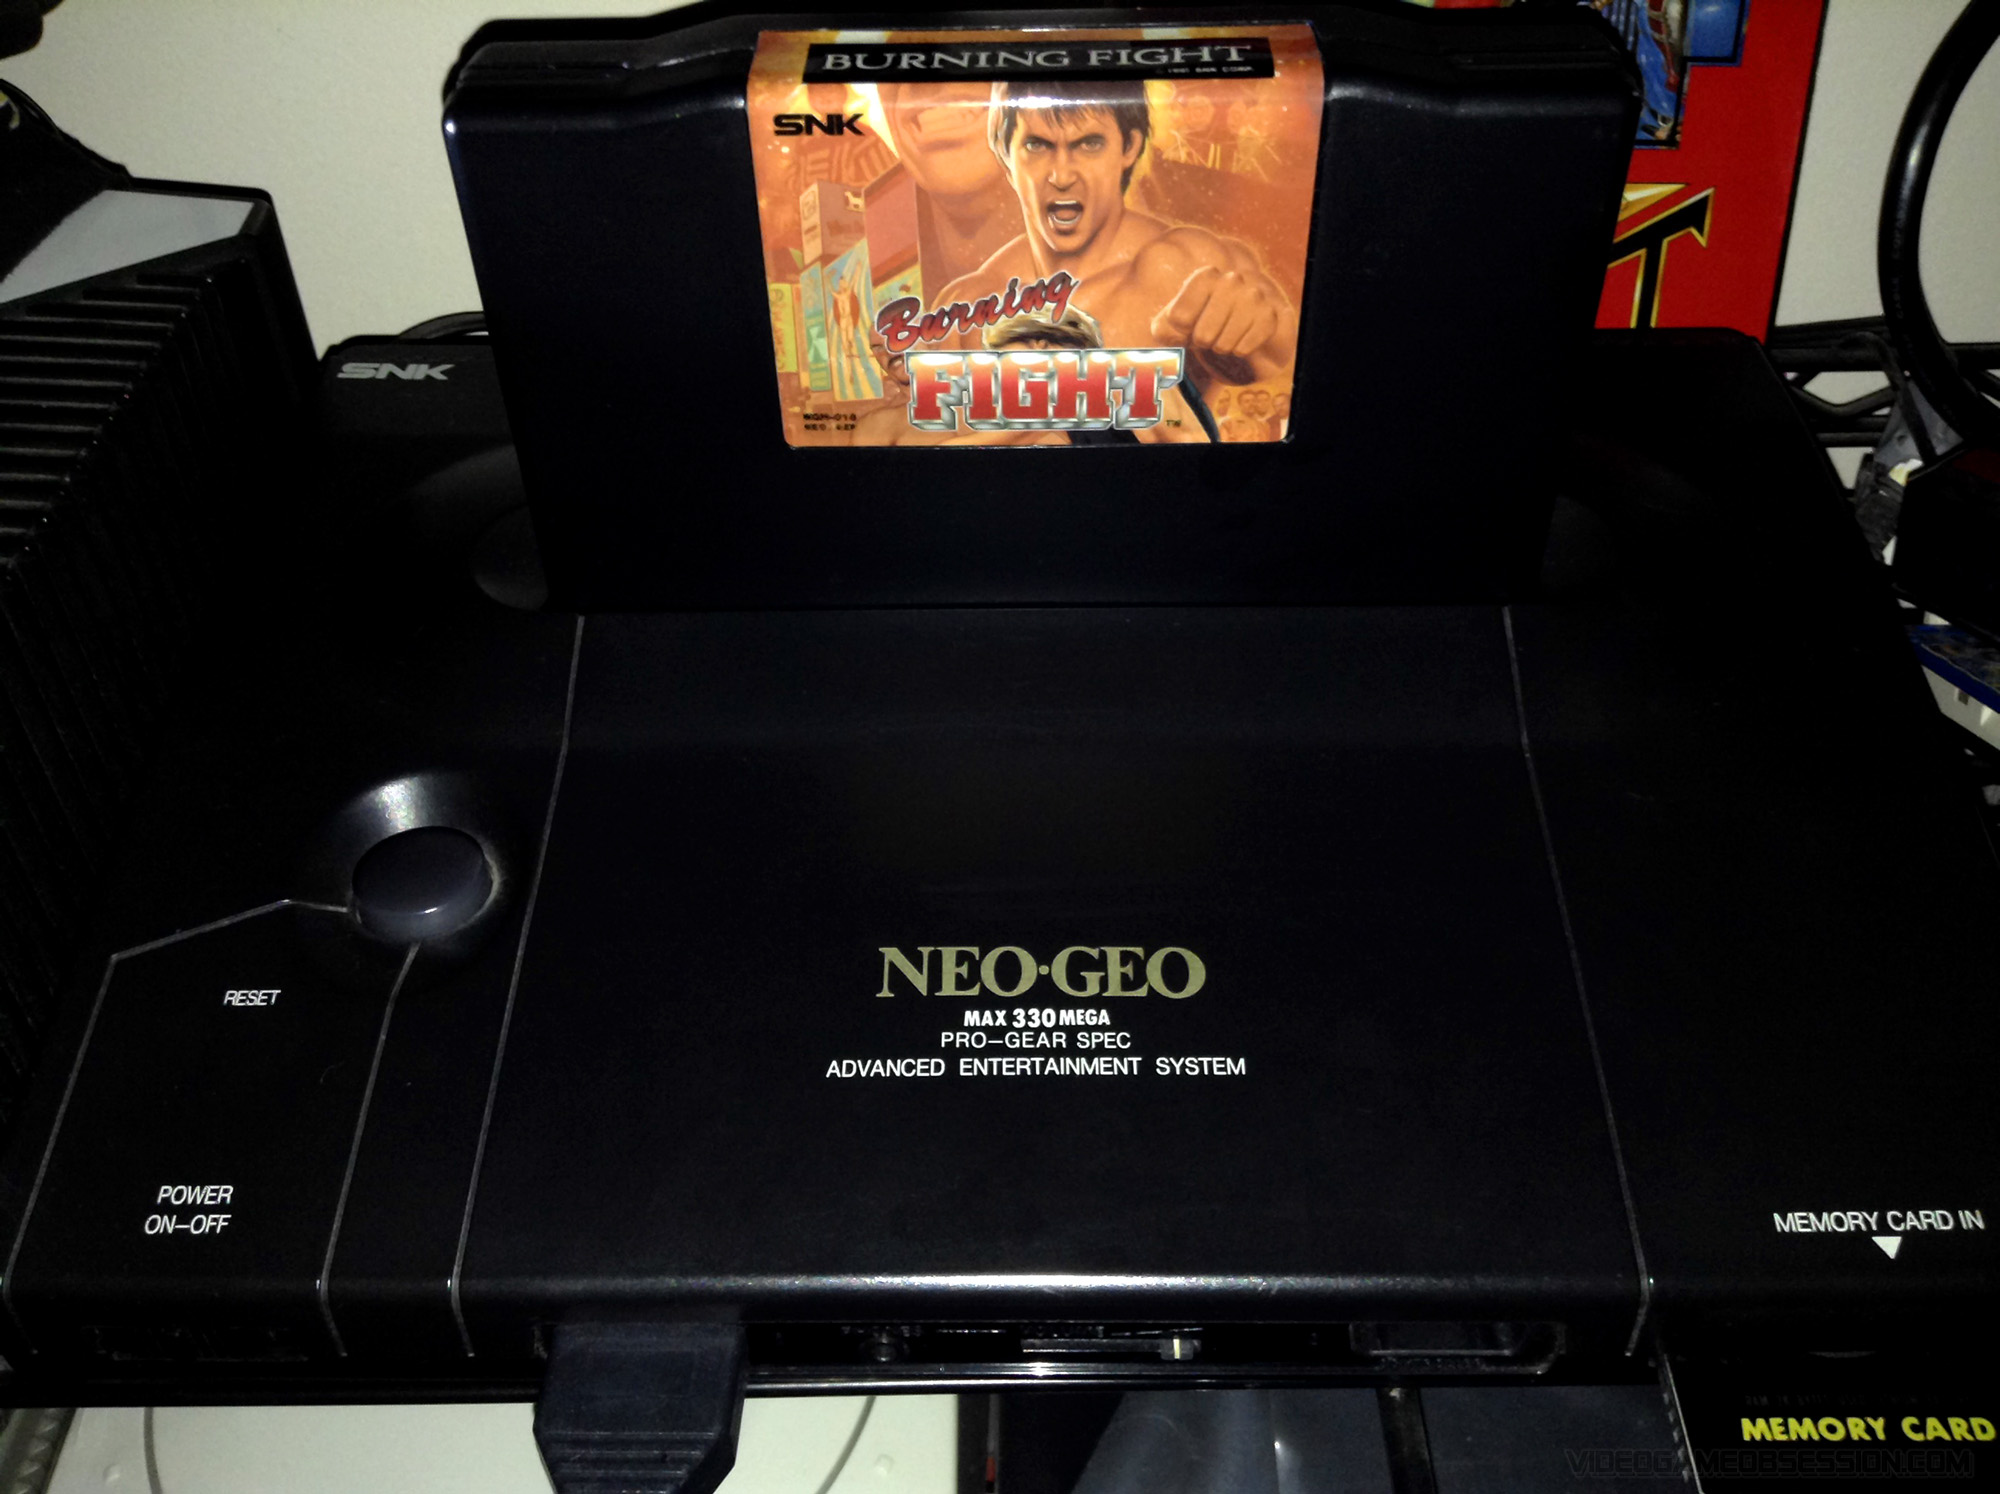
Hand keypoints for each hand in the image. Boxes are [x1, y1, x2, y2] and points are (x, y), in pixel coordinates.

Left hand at [1150, 266, 1280, 362]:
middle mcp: (1231, 280)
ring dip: (1221, 348)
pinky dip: (1238, 352)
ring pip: (1224, 344)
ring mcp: (1253, 297)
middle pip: (1202, 335)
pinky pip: (1243, 349)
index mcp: (1205, 276)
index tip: (1187, 325)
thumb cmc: (1200, 324)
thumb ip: (1163, 330)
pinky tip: (1241, 340)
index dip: (1181, 331)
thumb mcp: (1172, 327)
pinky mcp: (1269, 317)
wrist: (1240, 330)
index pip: (1179, 317)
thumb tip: (1172, 336)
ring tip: (1224, 337)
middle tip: (1209, 335)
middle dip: (1202, 343)